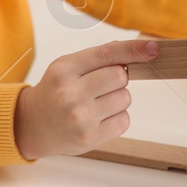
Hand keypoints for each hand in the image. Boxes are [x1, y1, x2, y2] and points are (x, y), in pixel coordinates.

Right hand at [12, 39, 158, 158]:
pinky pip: (124, 120)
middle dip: (119, 78)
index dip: (134, 50)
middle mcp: (70, 94)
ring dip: (118, 98)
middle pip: (120, 76)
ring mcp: (80, 118)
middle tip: (101, 85)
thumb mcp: (68, 67)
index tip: (154, 48)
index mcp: (64, 69)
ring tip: (96, 103)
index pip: (107, 54)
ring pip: (125, 98)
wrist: (33, 125)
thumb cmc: (56, 91)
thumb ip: (99, 57)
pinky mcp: (90, 138)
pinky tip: (99, 118)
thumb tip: (135, 52)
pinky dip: (118, 117)